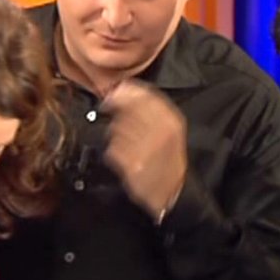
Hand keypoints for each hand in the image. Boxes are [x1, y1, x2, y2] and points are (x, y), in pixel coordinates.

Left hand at [102, 80, 185, 217]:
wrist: (171, 191)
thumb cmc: (167, 158)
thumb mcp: (169, 128)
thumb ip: (149, 107)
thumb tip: (122, 88)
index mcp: (171, 120)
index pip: (145, 95)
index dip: (125, 91)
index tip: (114, 91)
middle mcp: (161, 132)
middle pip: (126, 110)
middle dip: (115, 108)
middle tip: (108, 108)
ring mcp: (146, 149)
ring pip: (116, 128)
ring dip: (114, 133)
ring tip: (123, 141)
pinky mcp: (133, 165)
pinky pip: (111, 149)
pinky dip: (113, 152)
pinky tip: (122, 156)